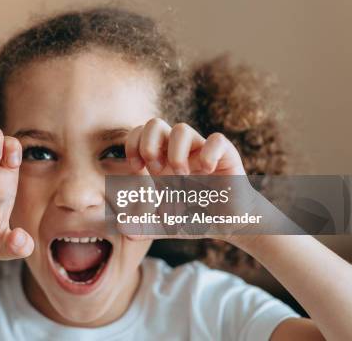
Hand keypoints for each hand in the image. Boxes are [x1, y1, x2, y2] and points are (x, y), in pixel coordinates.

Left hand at [122, 119, 254, 241]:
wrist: (229, 223)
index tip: (136, 168)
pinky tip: (207, 171)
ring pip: (181, 128)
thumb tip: (122, 228)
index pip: (139, 133)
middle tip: (155, 169)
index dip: (132, 145)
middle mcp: (179, 151)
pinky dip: (208, 154)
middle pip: (155, 123)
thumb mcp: (164, 225)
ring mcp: (201, 151)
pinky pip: (216, 140)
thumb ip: (143, 227)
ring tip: (182, 175)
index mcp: (160, 160)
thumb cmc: (193, 217)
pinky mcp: (225, 156)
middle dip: (149, 143)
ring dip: (175, 153)